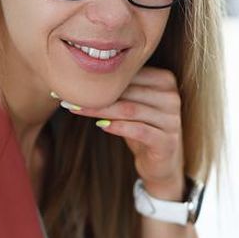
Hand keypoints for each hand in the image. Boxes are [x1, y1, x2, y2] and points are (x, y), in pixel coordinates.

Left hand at [63, 67, 184, 199]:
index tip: (70, 82)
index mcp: (165, 80)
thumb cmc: (142, 128)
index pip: (128, 74)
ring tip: (75, 109)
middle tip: (66, 96)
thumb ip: (116, 90)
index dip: (99, 77)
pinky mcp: (167, 141)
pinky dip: (117, 127)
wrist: (161, 163)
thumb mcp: (131, 105)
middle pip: (127, 91)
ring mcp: (172, 119)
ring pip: (129, 110)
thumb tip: (77, 76)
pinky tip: (100, 125)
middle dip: (95, 94)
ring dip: (99, 110)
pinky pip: (138, 130)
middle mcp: (172, 97)